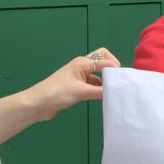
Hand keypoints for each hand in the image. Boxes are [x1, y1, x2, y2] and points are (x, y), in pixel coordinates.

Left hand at [0, 48, 119, 145]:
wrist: (38, 104)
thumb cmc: (56, 93)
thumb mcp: (81, 92)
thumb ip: (100, 91)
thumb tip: (116, 91)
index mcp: (82, 63)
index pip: (105, 60)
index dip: (116, 69)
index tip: (124, 80)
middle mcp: (82, 66)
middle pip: (102, 59)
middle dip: (112, 67)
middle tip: (118, 80)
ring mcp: (79, 76)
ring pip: (98, 73)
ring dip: (106, 80)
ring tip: (114, 91)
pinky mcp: (77, 87)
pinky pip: (93, 84)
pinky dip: (99, 89)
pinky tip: (103, 97)